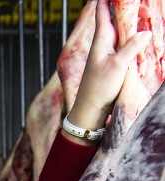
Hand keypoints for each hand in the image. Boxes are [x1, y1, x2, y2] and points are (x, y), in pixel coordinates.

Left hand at [67, 0, 152, 130]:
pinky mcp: (114, 63)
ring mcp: (110, 53)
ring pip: (126, 34)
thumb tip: (145, 32)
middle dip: (134, 14)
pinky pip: (128, 49)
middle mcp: (105, 42)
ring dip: (137, 35)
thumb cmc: (99, 89)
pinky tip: (141, 59)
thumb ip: (132, 47)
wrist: (90, 112)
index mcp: (102, 38)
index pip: (103, 9)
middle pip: (120, 19)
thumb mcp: (118, 66)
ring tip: (147, 38)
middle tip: (148, 13)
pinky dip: (136, 49)